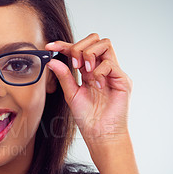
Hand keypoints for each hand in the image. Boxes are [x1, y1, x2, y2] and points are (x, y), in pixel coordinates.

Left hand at [46, 33, 131, 147]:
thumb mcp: (71, 94)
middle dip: (80, 46)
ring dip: (90, 54)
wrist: (100, 133)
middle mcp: (101, 69)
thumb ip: (64, 77)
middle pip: (95, 40)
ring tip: (86, 71)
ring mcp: (113, 73)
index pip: (78, 50)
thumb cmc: (87, 117)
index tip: (50, 46)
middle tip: (74, 63)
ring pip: (105, 44)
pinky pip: (110, 64)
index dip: (64, 45)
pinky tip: (97, 85)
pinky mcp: (122, 80)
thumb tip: (52, 61)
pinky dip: (100, 71)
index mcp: (89, 71)